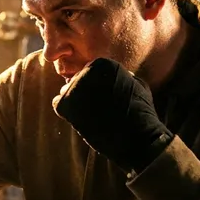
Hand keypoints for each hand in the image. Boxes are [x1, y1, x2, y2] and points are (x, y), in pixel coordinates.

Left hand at [52, 58, 173, 172]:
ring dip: (76, 102)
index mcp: (104, 62)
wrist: (136, 137)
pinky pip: (59, 103)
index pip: (90, 70)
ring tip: (93, 116)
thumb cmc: (140, 112)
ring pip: (67, 91)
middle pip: (77, 80)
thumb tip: (109, 75)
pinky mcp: (65, 103)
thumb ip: (120, 74)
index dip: (97, 86)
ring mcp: (75, 86)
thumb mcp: (137, 83)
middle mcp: (87, 69)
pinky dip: (68, 113)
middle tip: (98, 109)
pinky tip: (84, 120)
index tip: (107, 99)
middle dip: (85, 93)